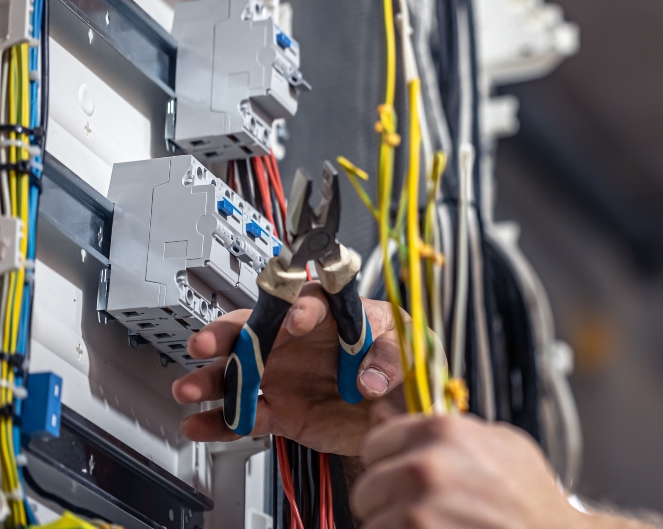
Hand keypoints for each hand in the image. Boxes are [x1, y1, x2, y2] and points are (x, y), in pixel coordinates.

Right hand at [171, 282, 406, 455]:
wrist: (399, 411)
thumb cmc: (402, 364)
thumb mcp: (410, 351)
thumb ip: (390, 359)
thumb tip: (370, 378)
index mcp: (333, 316)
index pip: (310, 302)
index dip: (300, 308)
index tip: (296, 320)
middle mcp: (299, 342)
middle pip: (256, 330)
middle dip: (227, 335)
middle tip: (206, 343)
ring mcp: (285, 376)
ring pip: (240, 373)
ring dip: (211, 380)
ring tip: (188, 389)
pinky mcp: (282, 411)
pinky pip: (246, 415)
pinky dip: (221, 422)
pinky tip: (199, 424)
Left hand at [352, 406, 585, 528]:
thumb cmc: (529, 496)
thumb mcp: (498, 443)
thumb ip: (442, 428)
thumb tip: (383, 413)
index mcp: (442, 431)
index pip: (375, 444)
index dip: (389, 463)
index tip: (404, 476)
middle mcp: (425, 467)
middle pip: (367, 488)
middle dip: (388, 501)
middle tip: (424, 510)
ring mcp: (417, 511)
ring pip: (372, 523)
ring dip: (396, 528)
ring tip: (435, 526)